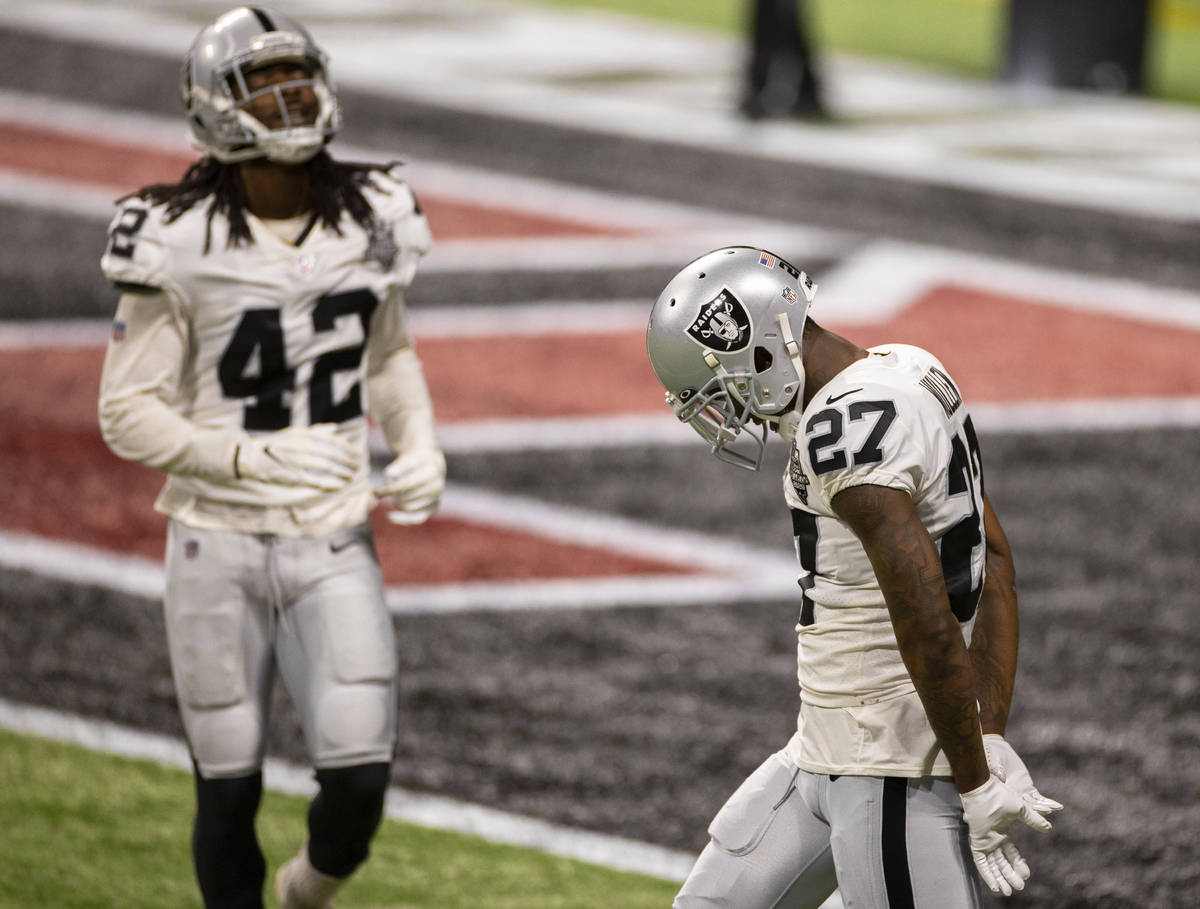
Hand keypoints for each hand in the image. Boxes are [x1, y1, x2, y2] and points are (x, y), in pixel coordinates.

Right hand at [234, 424, 358, 490]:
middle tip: (357, 468)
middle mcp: (302, 447)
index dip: (347, 449)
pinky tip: (339, 486)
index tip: (357, 454)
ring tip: (351, 478)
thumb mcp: (294, 433)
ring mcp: (297, 462)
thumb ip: (315, 431)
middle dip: (347, 462)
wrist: (251, 457)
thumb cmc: (276, 445)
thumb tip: (335, 428)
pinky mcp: (293, 476)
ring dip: (342, 474)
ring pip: (327, 468)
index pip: (332, 441)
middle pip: (332, 455)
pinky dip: (329, 484)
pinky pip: (315, 481)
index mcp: (304, 435)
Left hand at [374, 448, 445, 523]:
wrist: (430, 463)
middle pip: (406, 496)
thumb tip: (388, 475)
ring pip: (408, 507)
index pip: (406, 484)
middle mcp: (437, 486)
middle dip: (393, 494)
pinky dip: (402, 519)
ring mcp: (437, 498)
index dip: (388, 489)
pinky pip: (416, 518)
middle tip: (385, 489)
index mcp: (431, 471)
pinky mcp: (434, 508)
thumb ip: (398, 466)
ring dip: (397, 501)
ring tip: (394, 493)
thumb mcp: (407, 457)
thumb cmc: (415, 459)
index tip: (374, 491)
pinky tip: (389, 516)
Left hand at [960, 775, 1051, 895]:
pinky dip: (987, 874)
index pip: (1012, 854)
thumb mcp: (1020, 809)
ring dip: (1000, 878)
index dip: (1019, 865)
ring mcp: (984, 841)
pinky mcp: (977, 842)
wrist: (982, 789)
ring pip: (992, 865)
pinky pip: (980, 862)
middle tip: (1020, 887)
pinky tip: (994, 885)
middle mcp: (993, 839)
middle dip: (1010, 875)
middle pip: (1002, 862)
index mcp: (1003, 832)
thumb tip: (1049, 828)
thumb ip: (1033, 820)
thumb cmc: (999, 795)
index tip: (1027, 875)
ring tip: (1008, 891)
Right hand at [983, 734, 1063, 816]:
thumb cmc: (988, 756)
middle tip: (1046, 813)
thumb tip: (1001, 777)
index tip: (1029, 813)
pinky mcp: (1028, 788)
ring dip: (1044, 807)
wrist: (995, 749)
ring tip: (1054, 808)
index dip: (1020, 811)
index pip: (1010, 806)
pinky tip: (1058, 807)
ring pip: (1034, 805)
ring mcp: (1021, 794)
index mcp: (999, 794)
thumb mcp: (990, 761)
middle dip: (1036, 811)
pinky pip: (1039, 798)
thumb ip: (995, 769)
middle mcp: (1011, 797)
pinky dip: (1048, 802)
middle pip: (1025, 808)